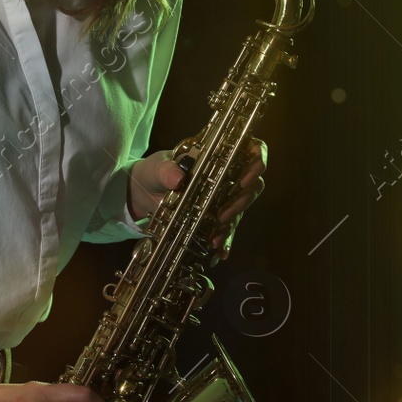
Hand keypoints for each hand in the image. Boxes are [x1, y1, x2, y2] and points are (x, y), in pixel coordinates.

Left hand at [128, 137, 266, 259]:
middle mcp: (226, 175)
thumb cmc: (155, 171)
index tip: (246, 178)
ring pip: (240, 209)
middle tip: (224, 214)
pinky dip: (225, 241)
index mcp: (218, 155)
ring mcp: (222, 197)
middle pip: (251, 184)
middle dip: (243, 200)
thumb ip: (166, 170)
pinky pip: (226, 229)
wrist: (143, 192)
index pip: (250, 150)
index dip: (257, 160)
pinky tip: (220, 252)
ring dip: (231, 223)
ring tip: (215, 237)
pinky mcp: (214, 217)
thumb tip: (178, 179)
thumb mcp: (157, 166)